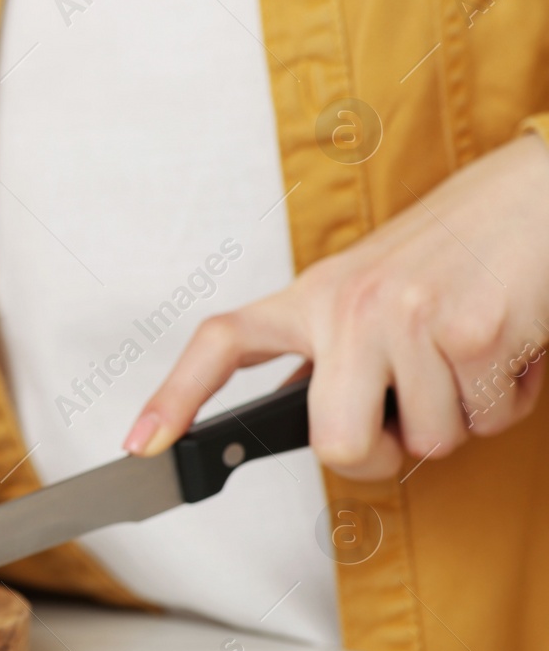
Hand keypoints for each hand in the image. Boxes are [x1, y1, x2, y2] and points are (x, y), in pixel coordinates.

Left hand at [126, 133, 548, 480]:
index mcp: (313, 298)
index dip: (175, 397)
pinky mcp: (474, 333)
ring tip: (469, 354)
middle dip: (382, 456)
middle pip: (338, 446)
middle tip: (406, 421)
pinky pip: (487, 421)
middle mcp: (350, 306)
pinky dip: (508, 400)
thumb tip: (319, 427)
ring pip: (429, 442)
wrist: (535, 195)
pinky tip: (507, 347)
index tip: (142, 444)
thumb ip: (334, 353)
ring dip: (461, 416)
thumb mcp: (370, 290)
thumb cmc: (454, 252)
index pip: (222, 343)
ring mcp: (409, 319)